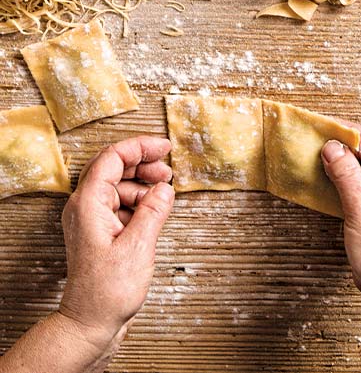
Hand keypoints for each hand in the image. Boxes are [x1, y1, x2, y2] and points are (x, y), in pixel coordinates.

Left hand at [58, 137, 173, 348]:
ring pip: (118, 186)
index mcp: (88, 205)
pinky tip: (155, 211)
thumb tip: (165, 188)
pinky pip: (120, 204)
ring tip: (164, 193)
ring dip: (142, 184)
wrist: (91, 321)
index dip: (139, 147)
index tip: (164, 147)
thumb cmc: (107, 290)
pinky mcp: (101, 231)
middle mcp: (85, 208)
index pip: (111, 158)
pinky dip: (139, 202)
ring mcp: (91, 219)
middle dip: (142, 164)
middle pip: (113, 168)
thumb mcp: (138, 247)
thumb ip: (154, 211)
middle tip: (168, 170)